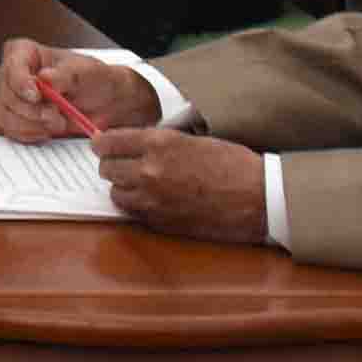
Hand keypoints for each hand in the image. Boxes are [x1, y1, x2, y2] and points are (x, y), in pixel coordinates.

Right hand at [0, 38, 153, 140]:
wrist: (104, 102)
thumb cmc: (92, 79)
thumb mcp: (85, 71)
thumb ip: (65, 74)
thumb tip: (45, 77)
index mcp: (24, 52)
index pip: (12, 66)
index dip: (21, 83)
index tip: (37, 95)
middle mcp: (12, 74)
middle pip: (7, 95)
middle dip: (33, 110)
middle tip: (56, 114)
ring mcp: (11, 97)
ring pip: (5, 115)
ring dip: (33, 124)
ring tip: (56, 121)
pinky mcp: (14, 118)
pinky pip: (11, 130)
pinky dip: (31, 133)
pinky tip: (47, 129)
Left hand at [92, 127, 269, 242]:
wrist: (258, 198)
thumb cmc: (232, 164)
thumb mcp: (191, 139)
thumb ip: (157, 142)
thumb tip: (130, 143)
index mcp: (158, 144)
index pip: (108, 142)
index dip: (103, 143)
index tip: (103, 144)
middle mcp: (149, 171)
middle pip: (106, 168)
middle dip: (113, 165)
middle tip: (122, 163)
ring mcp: (153, 200)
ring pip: (116, 193)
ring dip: (123, 187)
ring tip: (139, 183)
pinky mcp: (161, 222)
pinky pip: (134, 213)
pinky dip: (138, 207)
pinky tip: (154, 200)